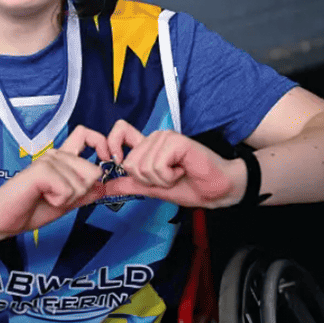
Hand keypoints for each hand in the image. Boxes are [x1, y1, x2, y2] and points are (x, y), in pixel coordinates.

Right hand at [0, 126, 106, 236]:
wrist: (4, 219)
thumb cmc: (30, 208)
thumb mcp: (66, 202)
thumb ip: (85, 193)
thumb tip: (105, 186)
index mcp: (62, 159)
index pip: (86, 135)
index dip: (101, 144)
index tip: (105, 160)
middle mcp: (56, 154)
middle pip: (93, 170)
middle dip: (83, 192)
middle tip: (59, 197)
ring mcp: (48, 159)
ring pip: (82, 183)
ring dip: (68, 199)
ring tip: (47, 197)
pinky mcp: (41, 169)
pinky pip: (69, 189)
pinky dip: (59, 201)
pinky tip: (43, 197)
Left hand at [102, 120, 242, 207]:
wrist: (216, 190)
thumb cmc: (190, 186)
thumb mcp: (153, 189)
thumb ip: (131, 185)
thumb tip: (106, 187)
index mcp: (147, 146)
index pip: (120, 132)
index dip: (113, 146)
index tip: (119, 163)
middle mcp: (154, 137)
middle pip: (129, 163)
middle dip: (148, 180)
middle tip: (169, 176)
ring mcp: (165, 137)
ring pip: (142, 167)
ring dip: (161, 180)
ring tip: (178, 173)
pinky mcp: (175, 141)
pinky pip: (157, 166)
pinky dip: (169, 177)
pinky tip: (183, 170)